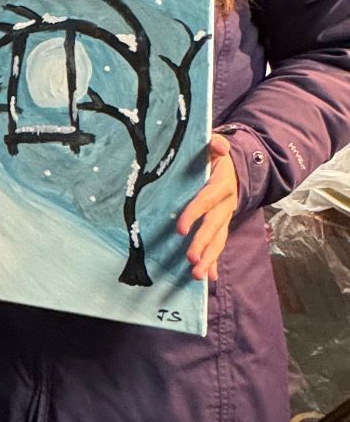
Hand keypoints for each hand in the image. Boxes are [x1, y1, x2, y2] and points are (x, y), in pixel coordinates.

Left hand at [176, 133, 238, 283]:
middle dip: (203, 243)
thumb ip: (216, 143)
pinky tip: (207, 278)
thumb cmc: (218, 158)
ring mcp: (226, 217)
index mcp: (221, 184)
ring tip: (197, 275)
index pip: (206, 200)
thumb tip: (219, 146)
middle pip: (214, 226)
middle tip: (191, 259)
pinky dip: (214, 262)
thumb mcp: (217, 146)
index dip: (194, 213)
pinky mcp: (223, 225)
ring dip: (209, 258)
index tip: (180, 229)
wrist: (240, 168)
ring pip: (218, 239)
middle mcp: (226, 204)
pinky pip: (220, 245)